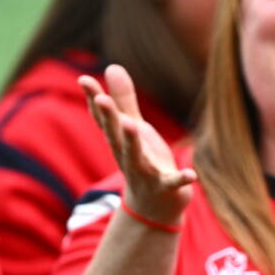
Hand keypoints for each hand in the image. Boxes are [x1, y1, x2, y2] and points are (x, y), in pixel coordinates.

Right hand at [79, 65, 194, 228]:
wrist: (154, 208)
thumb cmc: (144, 161)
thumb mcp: (134, 129)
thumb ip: (124, 101)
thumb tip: (112, 66)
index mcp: (119, 140)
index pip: (104, 119)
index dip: (94, 100)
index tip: (83, 79)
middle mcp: (127, 155)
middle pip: (115, 136)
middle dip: (109, 118)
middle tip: (102, 98)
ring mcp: (145, 173)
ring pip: (136, 157)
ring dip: (133, 141)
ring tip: (132, 124)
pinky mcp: (165, 188)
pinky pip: (172, 183)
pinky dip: (181, 179)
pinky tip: (191, 174)